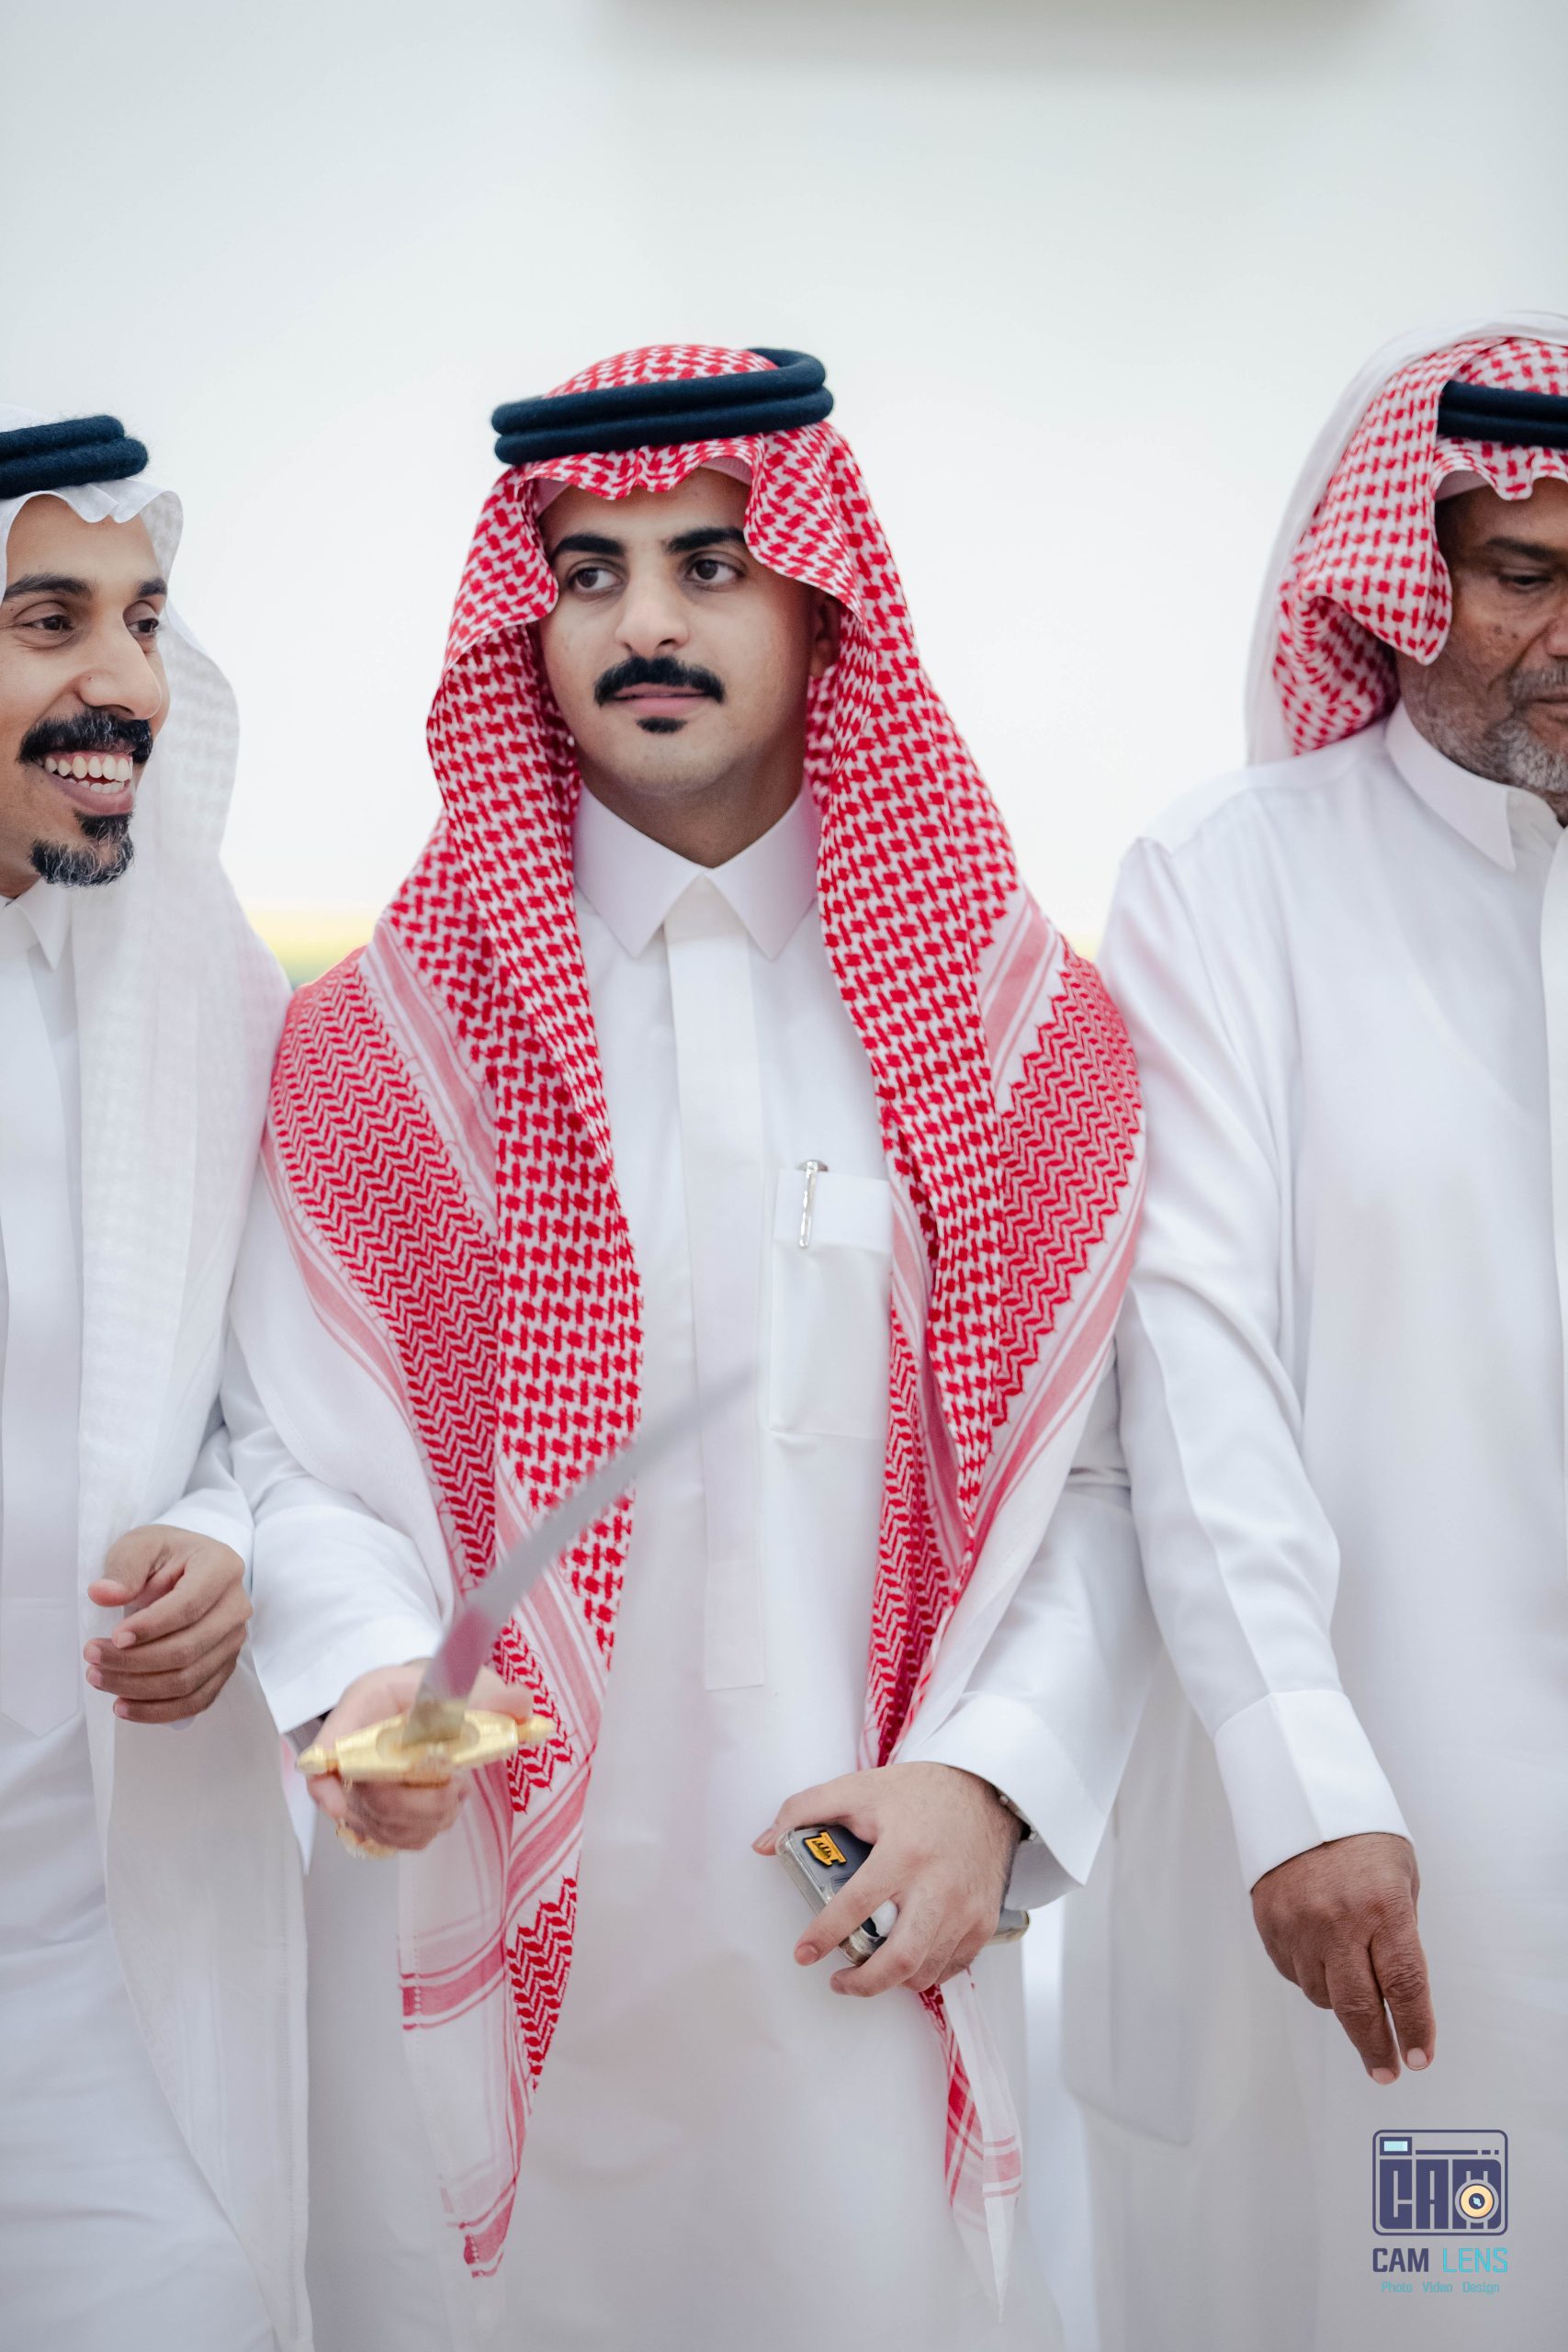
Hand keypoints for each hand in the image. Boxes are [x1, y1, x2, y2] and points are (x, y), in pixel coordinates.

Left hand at [84, 1526, 251, 1723]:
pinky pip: (196, 1700)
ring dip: (139, 1688)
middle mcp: (236, 1607)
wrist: (186, 1567)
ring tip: (99, 1678)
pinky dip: (159, 1710)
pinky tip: (125, 1706)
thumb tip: (103, 1594)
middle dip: (134, 1661)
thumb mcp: (140, 1545)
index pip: (188, 1606)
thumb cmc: (164, 1554)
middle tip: (92, 1657)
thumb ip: (123, 1567)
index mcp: (222, 1568)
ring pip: (188, 1680)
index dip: (150, 1627)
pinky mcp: (223, 1666)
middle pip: (187, 1649)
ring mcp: (233, 1640)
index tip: (114, 1636)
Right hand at [308, 1662, 538, 1853]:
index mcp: (362, 1707)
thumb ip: (493, 1693)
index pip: (326, 1752)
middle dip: (416, 1802)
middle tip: (456, 1785)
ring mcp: (357, 1787)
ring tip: (456, 1789)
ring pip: (381, 1824)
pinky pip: (394, 1838)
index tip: (352, 1801)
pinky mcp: (374, 1814)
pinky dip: (424, 1828)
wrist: (428, 1699)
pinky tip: (444, 1804)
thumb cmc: (436, 1687)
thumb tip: (522, 1704)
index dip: (330, 1784)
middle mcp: (349, 1750)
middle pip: (362, 1800)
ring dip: (426, 1816)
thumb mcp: (464, 1678)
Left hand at [755, 1762, 1022, 1997]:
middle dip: (863, 1983)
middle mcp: (938, 1886)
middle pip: (900, 1958)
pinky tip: (905, 1962)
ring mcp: (966, 1909)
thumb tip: (765, 1843)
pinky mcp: (985, 1921)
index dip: (824, 1935)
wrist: (985, 1791)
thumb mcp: (859, 1789)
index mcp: (904, 1853)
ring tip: (868, 1970)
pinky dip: (925, 1973)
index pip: (856, 1906)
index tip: (804, 1953)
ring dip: (891, 1980)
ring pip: (926, 1970)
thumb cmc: (920, 1792)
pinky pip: (952, 1967)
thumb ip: (805, 1809)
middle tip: (838, 1981)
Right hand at [1251, 1831, 1433, 2081]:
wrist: (1299, 1796)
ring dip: (1341, 2002)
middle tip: (1385, 2069)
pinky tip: (1321, 1957)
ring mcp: (1298, 1923)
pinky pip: (1293, 1972)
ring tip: (1351, 1984)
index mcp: (1383, 1907)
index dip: (1413, 2029)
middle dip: (1375, 2046)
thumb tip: (1396, 1988)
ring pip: (1322, 1994)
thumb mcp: (1401, 1878)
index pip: (1404, 1986)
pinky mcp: (1268, 1922)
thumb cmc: (1360, 1836)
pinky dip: (1311, 1975)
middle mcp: (1338, 1920)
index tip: (1418, 2058)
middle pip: (1358, 2006)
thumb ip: (1399, 1933)